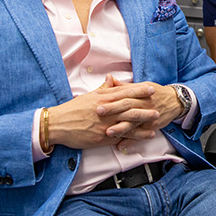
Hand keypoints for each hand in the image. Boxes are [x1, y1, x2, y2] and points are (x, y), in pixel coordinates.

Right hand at [46, 75, 164, 150]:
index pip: (124, 93)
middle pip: (129, 106)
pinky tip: (145, 136)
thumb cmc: (72, 110)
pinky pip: (122, 136)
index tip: (150, 88)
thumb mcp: (88, 96)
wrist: (57, 125)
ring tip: (156, 119)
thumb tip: (111, 78)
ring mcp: (105, 125)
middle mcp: (105, 111)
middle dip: (145, 104)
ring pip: (128, 121)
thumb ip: (103, 89)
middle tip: (158, 102)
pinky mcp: (103, 138)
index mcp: (102, 99)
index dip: (138, 91)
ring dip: (143, 120)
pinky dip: (135, 136)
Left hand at [95, 77, 183, 150]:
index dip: (109, 95)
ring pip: (133, 122)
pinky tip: (121, 146)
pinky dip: (131, 141)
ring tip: (109, 132)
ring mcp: (148, 116)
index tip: (96, 98)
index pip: (122, 93)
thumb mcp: (141, 86)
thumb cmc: (154, 93)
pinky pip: (140, 134)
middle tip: (99, 112)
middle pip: (127, 106)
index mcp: (139, 92)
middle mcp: (143, 103)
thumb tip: (109, 79)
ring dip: (121, 128)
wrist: (175, 101)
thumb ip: (123, 86)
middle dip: (113, 109)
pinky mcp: (152, 126)